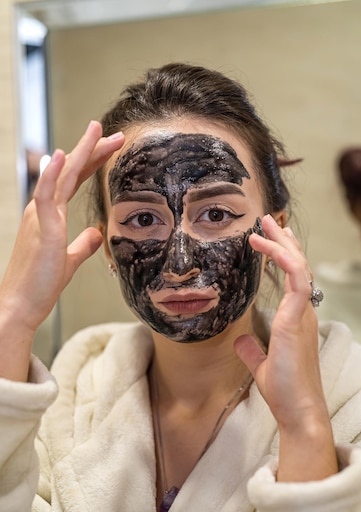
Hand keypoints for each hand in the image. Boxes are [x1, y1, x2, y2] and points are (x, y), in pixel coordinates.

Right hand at [0, 121, 124, 379]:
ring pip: (61, 177)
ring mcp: (40, 219)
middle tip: (115, 133)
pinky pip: (46, 197)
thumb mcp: (69, 261)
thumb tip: (98, 233)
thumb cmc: (40, 285)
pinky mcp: (41, 231)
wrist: (20, 307)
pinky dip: (52, 175)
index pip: (73, 181)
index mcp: (49, 217)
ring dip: (80, 152)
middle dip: (93, 150)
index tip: (111, 148)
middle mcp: (42, 211)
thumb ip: (83, 245)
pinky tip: (61, 156)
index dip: (92, 163)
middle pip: (70, 173)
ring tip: (96, 130)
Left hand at [235, 214, 337, 480]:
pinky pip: (296, 280)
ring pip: (298, 267)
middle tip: (269, 220)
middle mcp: (302, 312)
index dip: (283, 257)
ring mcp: (302, 314)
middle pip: (297, 267)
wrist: (297, 410)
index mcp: (296, 319)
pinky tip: (264, 248)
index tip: (269, 240)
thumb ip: (252, 350)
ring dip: (282, 243)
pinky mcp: (297, 318)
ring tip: (265, 223)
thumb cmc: (284, 390)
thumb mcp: (262, 365)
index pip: (293, 279)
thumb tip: (240, 339)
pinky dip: (281, 260)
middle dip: (284, 241)